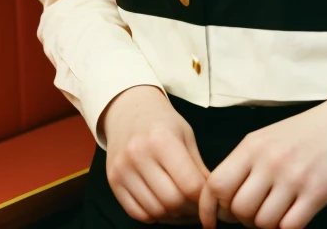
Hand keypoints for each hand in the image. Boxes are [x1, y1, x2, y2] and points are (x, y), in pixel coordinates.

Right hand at [102, 85, 210, 222]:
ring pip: (156, 211)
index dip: (205, 199)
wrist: (127, 110)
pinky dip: (154, 215)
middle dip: (190, 209)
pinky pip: (137, 213)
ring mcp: (122, 169)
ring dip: (173, 216)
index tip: (211, 201)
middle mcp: (138, 154)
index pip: (190, 184)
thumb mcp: (185, 135)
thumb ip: (198, 168)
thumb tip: (214, 200)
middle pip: (172, 201)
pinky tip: (162, 204)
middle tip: (197, 206)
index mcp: (161, 139)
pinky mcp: (113, 181)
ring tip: (181, 206)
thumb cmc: (162, 122)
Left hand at [198, 96, 326, 228]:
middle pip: (238, 209)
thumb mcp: (265, 139)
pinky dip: (287, 228)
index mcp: (252, 145)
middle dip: (243, 220)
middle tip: (254, 214)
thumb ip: (243, 165)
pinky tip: (292, 215)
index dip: (210, 208)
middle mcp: (269, 160)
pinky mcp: (317, 192)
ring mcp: (293, 177)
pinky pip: (290, 227)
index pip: (217, 184)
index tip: (214, 221)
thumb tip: (221, 201)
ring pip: (263, 222)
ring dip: (266, 225)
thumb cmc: (301, 134)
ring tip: (275, 213)